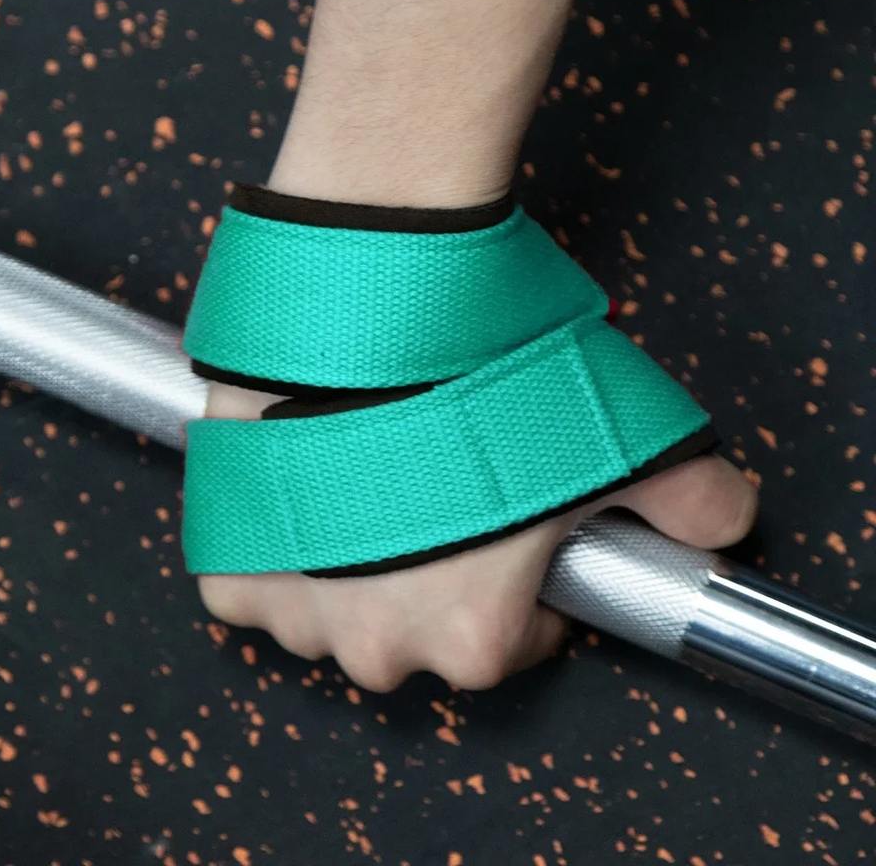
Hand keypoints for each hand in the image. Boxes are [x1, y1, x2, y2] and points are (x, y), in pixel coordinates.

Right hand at [196, 384, 757, 691]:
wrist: (373, 304)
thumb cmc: (489, 375)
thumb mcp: (618, 435)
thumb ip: (688, 495)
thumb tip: (722, 521)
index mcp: (476, 640)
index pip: (510, 647)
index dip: (518, 592)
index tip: (508, 541)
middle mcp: (380, 647)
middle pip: (415, 640)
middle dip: (431, 584)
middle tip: (436, 498)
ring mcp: (297, 611)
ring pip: (332, 619)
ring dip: (350, 571)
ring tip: (369, 483)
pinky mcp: (231, 564)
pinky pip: (255, 588)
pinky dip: (278, 553)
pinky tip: (306, 494)